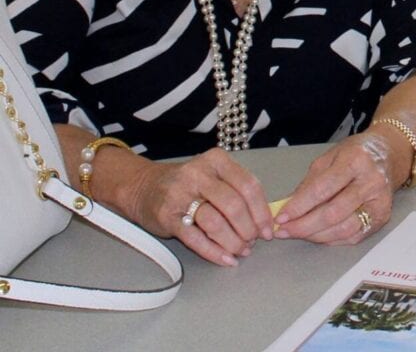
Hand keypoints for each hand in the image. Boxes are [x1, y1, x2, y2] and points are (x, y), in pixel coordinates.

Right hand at [130, 147, 272, 266]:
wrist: (142, 186)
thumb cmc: (186, 184)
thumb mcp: (213, 175)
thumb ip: (236, 189)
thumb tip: (264, 218)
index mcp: (217, 160)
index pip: (249, 186)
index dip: (262, 211)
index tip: (268, 229)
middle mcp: (199, 174)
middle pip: (234, 205)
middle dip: (248, 229)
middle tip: (253, 242)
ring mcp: (181, 195)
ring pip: (216, 223)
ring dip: (233, 242)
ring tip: (241, 251)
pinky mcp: (167, 217)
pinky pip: (196, 238)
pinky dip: (214, 252)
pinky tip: (226, 259)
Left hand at [273, 131, 395, 244]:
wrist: (389, 153)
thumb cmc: (356, 153)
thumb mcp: (330, 157)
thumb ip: (310, 182)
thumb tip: (288, 207)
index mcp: (356, 161)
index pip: (323, 189)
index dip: (299, 206)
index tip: (281, 217)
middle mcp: (371, 182)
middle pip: (333, 213)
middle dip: (304, 226)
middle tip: (283, 231)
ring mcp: (379, 201)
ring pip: (343, 229)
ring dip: (315, 235)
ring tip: (297, 233)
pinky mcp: (382, 216)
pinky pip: (353, 236)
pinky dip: (331, 239)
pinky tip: (317, 234)